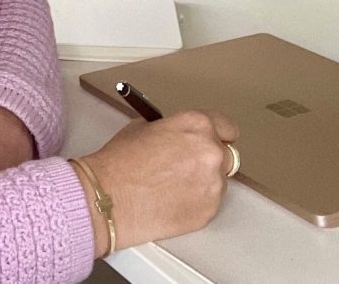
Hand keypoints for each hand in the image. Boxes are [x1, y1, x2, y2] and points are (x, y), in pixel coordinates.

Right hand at [78, 110, 238, 255]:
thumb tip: (181, 135)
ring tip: (174, 185)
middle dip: (210, 159)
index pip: (227, 127)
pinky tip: (173, 199)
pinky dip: (197, 201)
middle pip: (228, 155)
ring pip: (219, 181)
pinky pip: (210, 203)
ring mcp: (213, 184)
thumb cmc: (121, 161)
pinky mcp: (209, 212)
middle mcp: (211, 152)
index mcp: (196, 125)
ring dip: (204, 181)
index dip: (218, 134)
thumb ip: (173, 129)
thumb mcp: (144, 127)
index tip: (213, 140)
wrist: (110, 196)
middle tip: (187, 165)